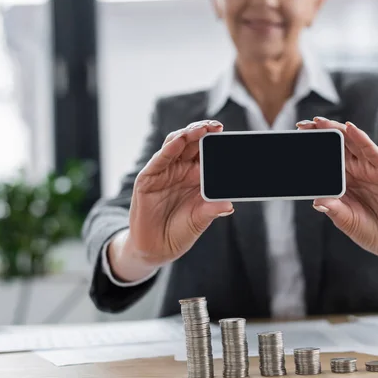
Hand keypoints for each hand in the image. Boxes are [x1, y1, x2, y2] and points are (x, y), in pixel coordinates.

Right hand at [109, 120, 233, 280]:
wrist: (156, 249)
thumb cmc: (179, 232)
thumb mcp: (199, 220)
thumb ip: (212, 210)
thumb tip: (230, 205)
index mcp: (195, 176)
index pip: (206, 151)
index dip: (214, 141)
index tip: (227, 134)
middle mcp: (179, 170)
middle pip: (191, 143)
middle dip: (202, 132)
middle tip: (216, 127)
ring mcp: (163, 173)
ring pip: (174, 146)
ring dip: (186, 135)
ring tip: (200, 129)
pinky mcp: (147, 180)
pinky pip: (159, 161)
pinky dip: (168, 150)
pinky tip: (179, 141)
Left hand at [296, 117, 377, 273]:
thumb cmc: (370, 229)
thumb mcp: (346, 220)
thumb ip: (333, 209)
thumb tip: (316, 201)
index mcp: (344, 180)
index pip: (326, 157)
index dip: (314, 147)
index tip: (297, 138)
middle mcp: (357, 171)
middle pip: (337, 146)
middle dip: (321, 134)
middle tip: (302, 125)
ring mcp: (371, 169)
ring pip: (353, 143)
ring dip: (337, 131)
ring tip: (321, 122)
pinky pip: (372, 152)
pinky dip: (362, 139)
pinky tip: (350, 129)